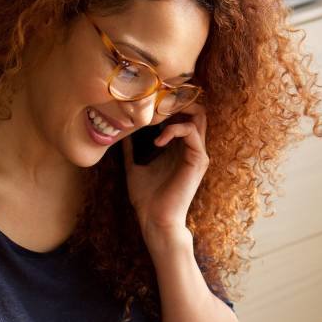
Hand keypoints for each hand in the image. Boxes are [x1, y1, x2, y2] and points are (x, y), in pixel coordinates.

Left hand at [122, 103, 209, 246]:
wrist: (155, 220)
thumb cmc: (146, 199)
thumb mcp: (133, 168)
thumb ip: (131, 150)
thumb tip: (122, 134)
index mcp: (178, 148)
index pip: (183, 114)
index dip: (169, 104)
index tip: (148, 105)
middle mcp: (191, 148)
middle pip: (196, 110)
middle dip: (177, 101)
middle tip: (156, 104)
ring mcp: (197, 153)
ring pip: (199, 115)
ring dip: (177, 111)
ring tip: (156, 119)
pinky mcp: (198, 160)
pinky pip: (191, 131)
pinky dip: (174, 129)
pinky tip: (157, 141)